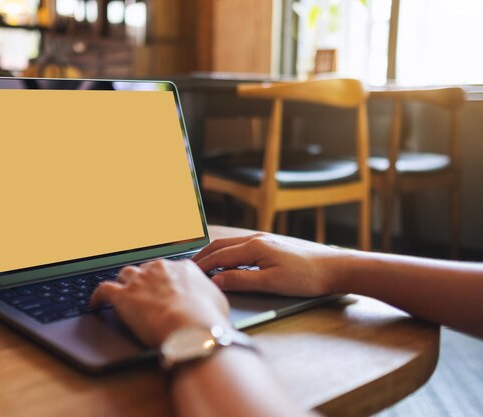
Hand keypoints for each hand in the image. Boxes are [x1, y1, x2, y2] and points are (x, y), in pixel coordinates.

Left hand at [90, 259, 230, 346]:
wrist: (191, 327)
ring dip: (124, 284)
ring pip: (125, 275)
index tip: (165, 288)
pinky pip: (103, 290)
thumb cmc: (208, 318)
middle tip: (145, 294)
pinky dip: (97, 296)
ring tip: (122, 294)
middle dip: (145, 280)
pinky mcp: (123, 296)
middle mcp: (160, 268)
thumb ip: (209, 295)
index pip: (170, 269)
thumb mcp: (218, 301)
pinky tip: (95, 303)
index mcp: (183, 268)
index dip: (166, 280)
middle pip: (146, 270)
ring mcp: (139, 281)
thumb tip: (209, 300)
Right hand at [192, 233, 346, 296]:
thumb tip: (216, 281)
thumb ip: (241, 280)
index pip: (219, 256)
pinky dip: (227, 253)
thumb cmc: (306, 277)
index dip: (202, 265)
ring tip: (202, 264)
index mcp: (254, 247)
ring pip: (231, 244)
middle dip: (203, 256)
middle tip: (188, 267)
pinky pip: (241, 247)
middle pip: (221, 246)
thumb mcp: (271, 283)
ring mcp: (264, 240)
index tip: (188, 274)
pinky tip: (227, 261)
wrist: (334, 268)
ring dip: (214, 253)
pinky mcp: (271, 245)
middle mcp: (256, 239)